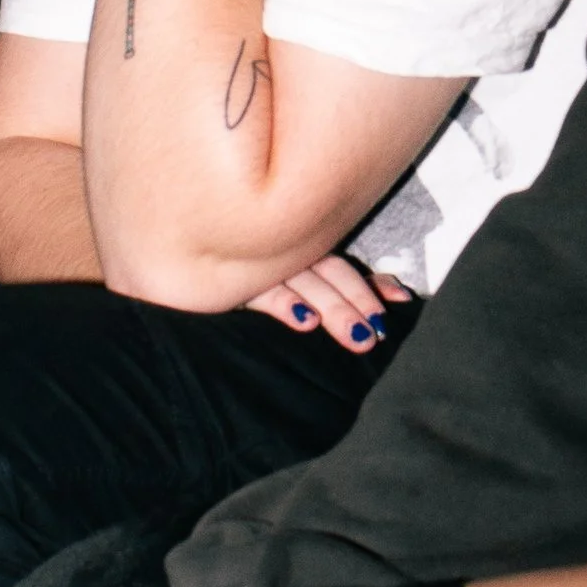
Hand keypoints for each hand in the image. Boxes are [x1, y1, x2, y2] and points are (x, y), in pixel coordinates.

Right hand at [242, 256, 408, 354]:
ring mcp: (263, 264)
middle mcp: (289, 253)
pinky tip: (305, 320)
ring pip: (307, 283)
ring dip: (334, 307)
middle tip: (379, 332)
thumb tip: (401, 295)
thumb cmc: (245, 267)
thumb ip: (341, 282)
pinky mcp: (232, 281)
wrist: (183, 252)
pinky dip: (285, 303)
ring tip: (358, 335)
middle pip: (333, 274)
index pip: (345, 268)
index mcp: (304, 251)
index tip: (402, 301)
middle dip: (359, 303)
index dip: (373, 285)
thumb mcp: (290, 272)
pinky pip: (262, 291)